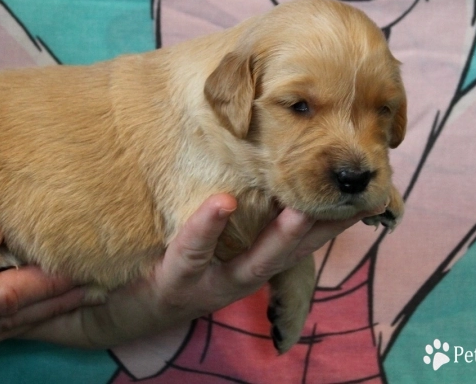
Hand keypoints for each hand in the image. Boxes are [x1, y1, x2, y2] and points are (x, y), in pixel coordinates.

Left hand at [22, 194, 366, 347]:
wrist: (111, 306)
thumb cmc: (166, 262)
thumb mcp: (205, 241)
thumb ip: (234, 215)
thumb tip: (255, 169)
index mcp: (248, 263)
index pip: (299, 241)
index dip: (332, 222)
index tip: (364, 197)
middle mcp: (237, 278)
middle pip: (290, 254)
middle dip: (323, 230)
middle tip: (353, 202)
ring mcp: (208, 285)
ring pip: (253, 263)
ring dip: (280, 238)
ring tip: (301, 209)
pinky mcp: (174, 284)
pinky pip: (192, 254)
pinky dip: (205, 229)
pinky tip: (221, 203)